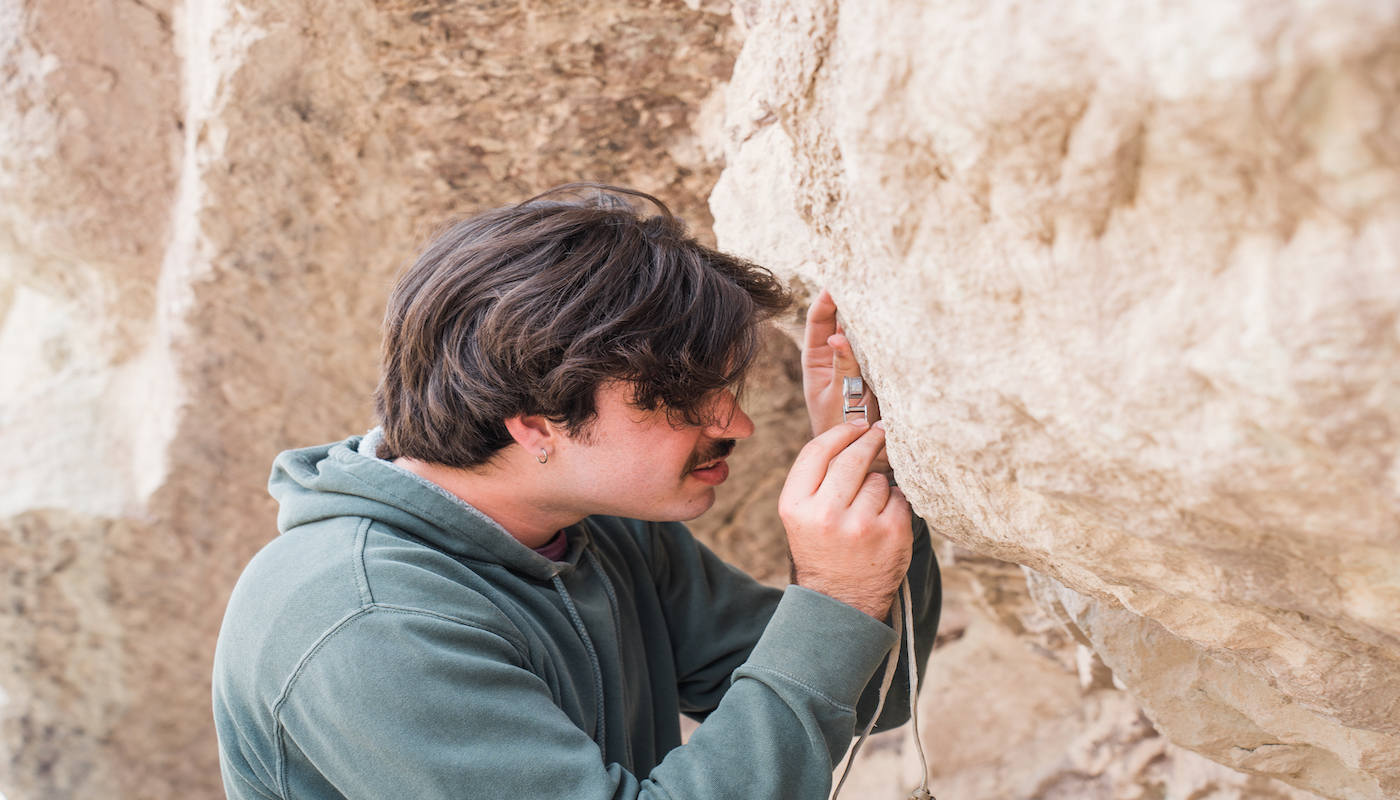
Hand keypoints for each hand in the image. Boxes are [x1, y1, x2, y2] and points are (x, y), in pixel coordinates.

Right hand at [779, 419, 912, 619]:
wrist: (839, 604)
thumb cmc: (822, 551)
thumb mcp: (801, 516)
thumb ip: (817, 478)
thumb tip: (852, 432)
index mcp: (796, 505)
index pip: (818, 450)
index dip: (842, 431)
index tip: (858, 424)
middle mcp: (825, 513)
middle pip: (852, 457)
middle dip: (870, 440)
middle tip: (880, 432)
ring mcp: (860, 524)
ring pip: (878, 479)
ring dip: (879, 485)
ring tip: (870, 508)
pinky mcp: (891, 533)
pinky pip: (898, 498)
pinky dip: (896, 504)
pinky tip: (885, 520)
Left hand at [802, 288, 888, 473]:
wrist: (862, 456)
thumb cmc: (842, 429)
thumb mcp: (841, 398)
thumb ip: (844, 367)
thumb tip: (837, 338)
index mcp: (816, 359)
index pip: (819, 319)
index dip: (827, 298)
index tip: (837, 279)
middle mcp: (835, 355)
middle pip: (841, 318)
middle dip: (851, 298)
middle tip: (866, 275)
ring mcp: (856, 361)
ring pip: (862, 330)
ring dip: (869, 314)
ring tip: (882, 291)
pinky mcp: (876, 370)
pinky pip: (878, 346)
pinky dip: (884, 334)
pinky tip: (896, 320)